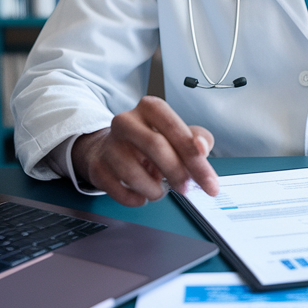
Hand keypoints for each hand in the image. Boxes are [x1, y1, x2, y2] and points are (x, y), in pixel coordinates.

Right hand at [71, 96, 219, 206]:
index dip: (196, 159)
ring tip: (159, 190)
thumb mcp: (179, 136)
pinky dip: (136, 199)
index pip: (176, 130)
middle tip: (187, 189)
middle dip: (176, 173)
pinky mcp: (97, 166)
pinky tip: (142, 195)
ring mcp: (109, 144)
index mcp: (151, 108)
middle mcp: (126, 121)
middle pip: (155, 146)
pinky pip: (119, 191)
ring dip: (154, 190)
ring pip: (134, 173)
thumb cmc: (151, 143)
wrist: (110, 149)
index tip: (211, 183)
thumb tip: (202, 147)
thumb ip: (199, 139)